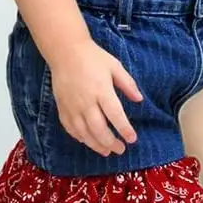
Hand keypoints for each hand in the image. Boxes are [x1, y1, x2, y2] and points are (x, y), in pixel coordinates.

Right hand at [49, 40, 142, 156]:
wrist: (65, 51)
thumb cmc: (92, 57)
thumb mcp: (114, 66)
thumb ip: (128, 84)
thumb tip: (140, 100)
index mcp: (101, 90)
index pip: (115, 115)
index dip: (124, 129)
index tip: (132, 139)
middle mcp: (86, 101)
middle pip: (98, 128)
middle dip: (111, 142)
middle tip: (120, 149)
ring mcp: (72, 106)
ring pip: (84, 132)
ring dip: (96, 145)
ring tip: (106, 151)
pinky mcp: (62, 107)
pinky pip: (70, 128)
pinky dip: (79, 137)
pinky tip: (87, 141)